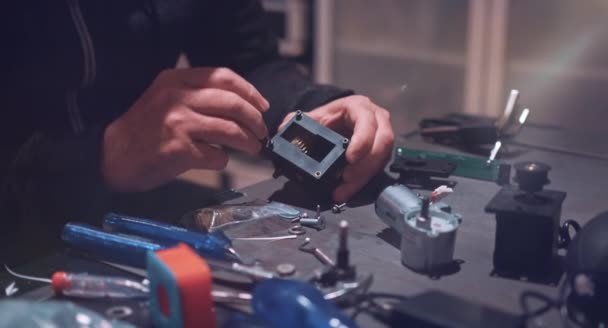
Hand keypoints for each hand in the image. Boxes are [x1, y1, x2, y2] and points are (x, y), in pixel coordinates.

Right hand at [102, 67, 268, 191]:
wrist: (112, 154)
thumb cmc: (144, 129)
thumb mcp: (166, 98)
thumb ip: (197, 95)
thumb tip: (242, 106)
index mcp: (175, 80)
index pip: (223, 77)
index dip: (249, 91)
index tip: (262, 105)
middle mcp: (177, 98)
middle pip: (233, 104)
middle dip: (255, 119)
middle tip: (261, 131)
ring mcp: (178, 124)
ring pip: (230, 130)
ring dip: (248, 141)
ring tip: (253, 147)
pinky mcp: (179, 150)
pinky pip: (217, 155)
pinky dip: (224, 160)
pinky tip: (219, 160)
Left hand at [280, 95, 394, 201]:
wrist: (340, 120)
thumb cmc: (331, 117)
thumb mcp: (315, 116)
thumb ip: (298, 121)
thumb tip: (284, 128)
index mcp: (359, 107)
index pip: (367, 122)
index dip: (362, 141)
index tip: (350, 158)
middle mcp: (376, 119)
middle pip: (382, 142)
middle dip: (364, 164)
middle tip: (346, 178)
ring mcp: (382, 135)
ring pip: (382, 158)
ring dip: (363, 176)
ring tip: (344, 189)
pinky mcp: (381, 151)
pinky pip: (378, 167)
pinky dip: (362, 181)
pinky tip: (347, 189)